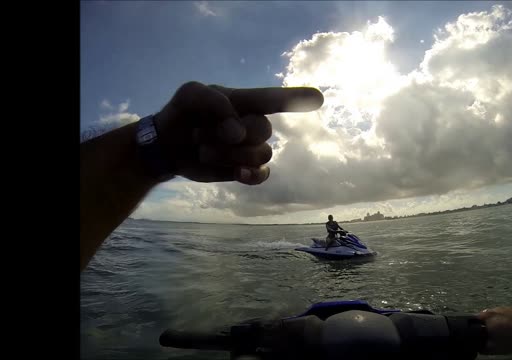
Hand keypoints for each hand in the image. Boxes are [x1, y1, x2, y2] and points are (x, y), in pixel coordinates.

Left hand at [154, 81, 323, 183]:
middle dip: (229, 134)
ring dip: (228, 154)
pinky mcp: (244, 170)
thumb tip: (238, 131)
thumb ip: (214, 101)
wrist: (167, 145)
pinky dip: (251, 174)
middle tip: (200, 133)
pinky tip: (237, 172)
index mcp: (245, 101)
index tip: (318, 98)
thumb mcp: (190, 95)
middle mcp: (253, 123)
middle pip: (263, 129)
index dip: (297, 98)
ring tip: (204, 150)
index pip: (275, 99)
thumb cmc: (182, 113)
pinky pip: (262, 175)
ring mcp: (251, 148)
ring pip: (261, 153)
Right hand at [476, 305, 511, 354]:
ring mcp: (503, 307)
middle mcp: (492, 310)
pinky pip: (505, 312)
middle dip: (485, 324)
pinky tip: (511, 326)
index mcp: (485, 319)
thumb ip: (483, 347)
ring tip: (503, 330)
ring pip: (494, 314)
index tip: (479, 334)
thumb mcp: (495, 348)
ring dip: (496, 320)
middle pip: (483, 316)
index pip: (472, 321)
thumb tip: (478, 347)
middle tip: (492, 333)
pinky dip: (505, 318)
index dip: (474, 329)